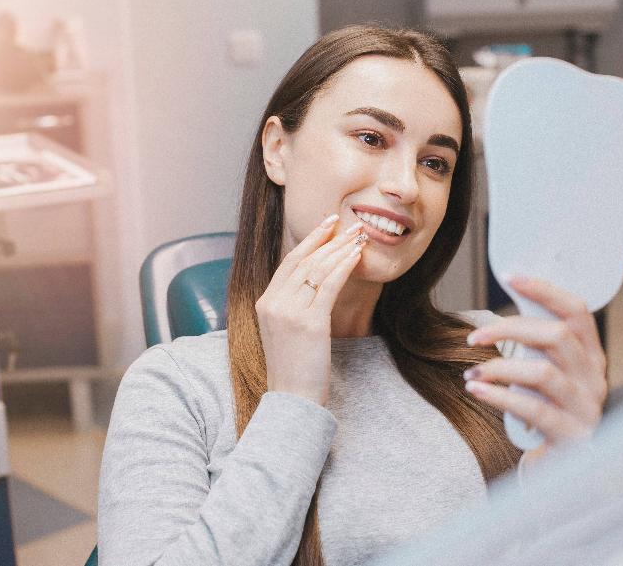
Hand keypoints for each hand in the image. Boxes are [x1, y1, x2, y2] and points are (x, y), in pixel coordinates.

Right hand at [255, 214, 365, 404]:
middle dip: (327, 238)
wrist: (292, 399)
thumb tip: (314, 284)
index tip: (326, 225)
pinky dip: (344, 267)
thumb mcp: (285, 331)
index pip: (289, 262)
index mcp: (264, 302)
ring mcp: (289, 312)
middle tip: (347, 223)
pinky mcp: (309, 322)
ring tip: (358, 236)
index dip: (309, 241)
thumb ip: (292, 306)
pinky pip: (328, 285)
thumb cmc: (294, 369)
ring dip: (339, 249)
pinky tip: (356, 256)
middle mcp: (273, 303)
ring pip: (317, 269)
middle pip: (303, 260)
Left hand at [463, 276, 606, 454]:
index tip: (511, 277)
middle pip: (557, 336)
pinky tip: (477, 391)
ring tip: (471, 373)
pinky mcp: (571, 436)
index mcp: (592, 356)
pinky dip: (501, 397)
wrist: (565, 469)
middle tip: (473, 337)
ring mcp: (586, 408)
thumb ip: (536, 347)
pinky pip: (534, 410)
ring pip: (544, 373)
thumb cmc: (549, 413)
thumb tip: (501, 311)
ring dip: (500, 367)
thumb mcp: (548, 376)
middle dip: (510, 328)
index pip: (576, 311)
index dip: (545, 290)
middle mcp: (595, 378)